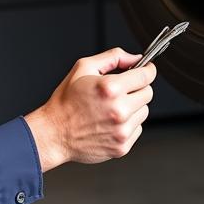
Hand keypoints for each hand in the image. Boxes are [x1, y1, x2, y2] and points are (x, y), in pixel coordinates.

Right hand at [24, 48, 155, 171]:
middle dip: (137, 88)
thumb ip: (113, 57)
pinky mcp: (122, 146)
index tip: (147, 70)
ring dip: (133, 107)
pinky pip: (137, 129)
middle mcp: (119, 110)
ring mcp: (121, 131)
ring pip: (144, 111)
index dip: (148, 70)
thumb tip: (135, 58)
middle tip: (121, 90)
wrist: (55, 133)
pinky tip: (110, 122)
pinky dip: (128, 124)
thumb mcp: (83, 67)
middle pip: (148, 93)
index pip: (145, 76)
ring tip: (111, 108)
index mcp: (110, 88)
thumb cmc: (66, 101)